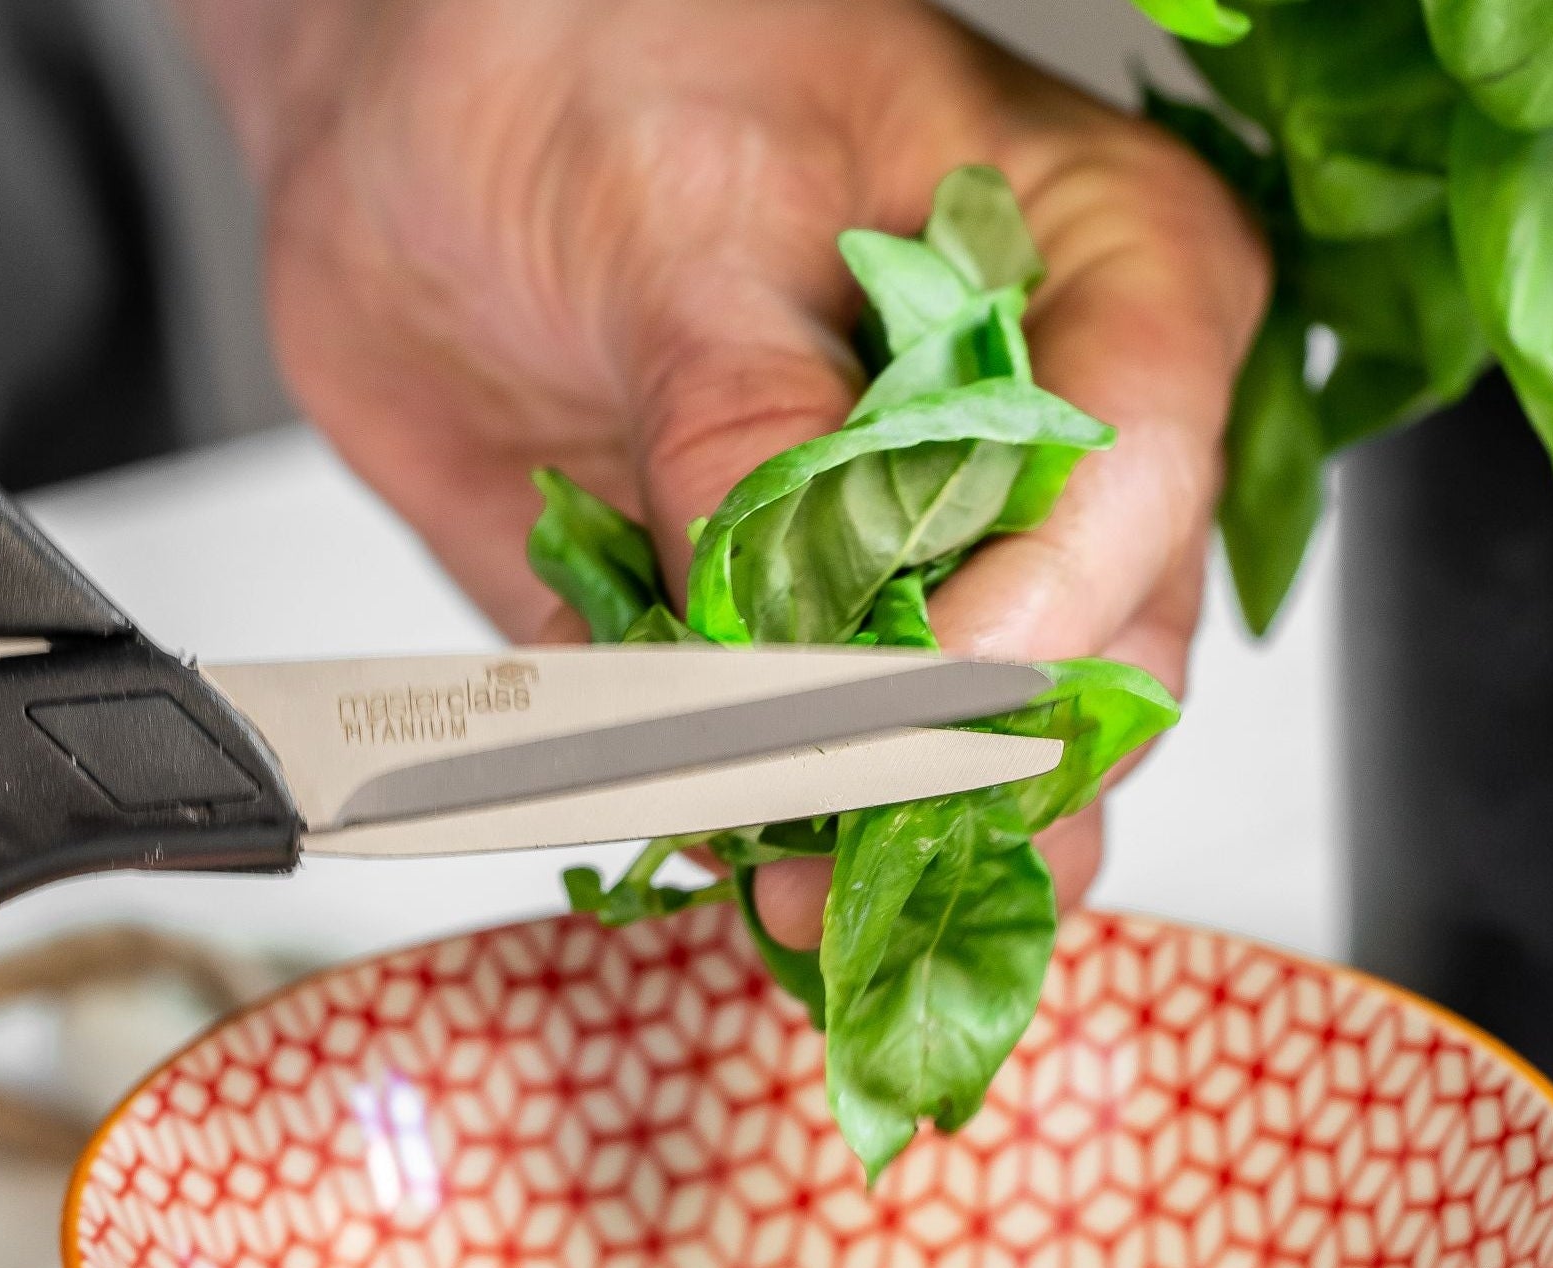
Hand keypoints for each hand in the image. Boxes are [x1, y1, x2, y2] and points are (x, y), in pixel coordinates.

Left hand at [193, 0, 1265, 942]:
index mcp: (1100, 279)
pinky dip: (736, 829)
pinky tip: (692, 850)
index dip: (1044, 617)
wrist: (418, 106)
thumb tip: (787, 618)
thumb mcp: (675, 207)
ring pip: (948, 757)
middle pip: (1081, 667)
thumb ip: (744, 415)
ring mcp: (906, 567)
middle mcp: (1024, 452)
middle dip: (973, 786)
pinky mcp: (775, 645)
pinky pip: (782, 772)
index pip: (1134, 480)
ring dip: (868, 849)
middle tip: (860, 858)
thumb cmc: (594, 57)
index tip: (920, 694)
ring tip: (783, 898)